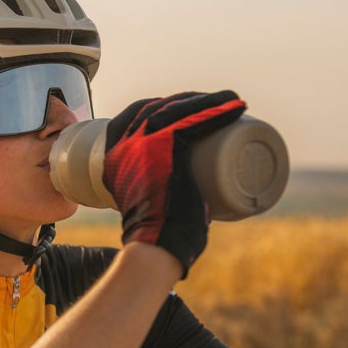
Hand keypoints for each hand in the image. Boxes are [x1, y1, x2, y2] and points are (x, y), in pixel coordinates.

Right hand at [102, 90, 246, 276]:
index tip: (187, 108)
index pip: (136, 114)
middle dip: (187, 99)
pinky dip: (218, 110)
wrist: (155, 247)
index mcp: (112, 156)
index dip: (163, 103)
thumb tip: (179, 190)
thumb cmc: (156, 235)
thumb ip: (152, 192)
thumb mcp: (142, 202)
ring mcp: (141, 145)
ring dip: (206, 100)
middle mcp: (122, 145)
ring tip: (228, 102)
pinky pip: (193, 121)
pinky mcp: (164, 149)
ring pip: (176, 108)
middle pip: (157, 107)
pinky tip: (235, 105)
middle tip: (213, 107)